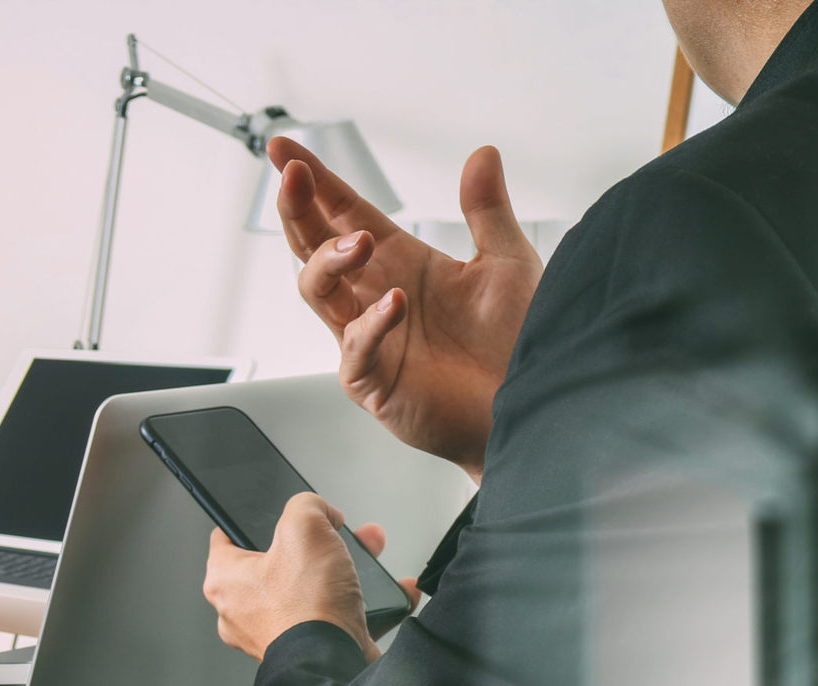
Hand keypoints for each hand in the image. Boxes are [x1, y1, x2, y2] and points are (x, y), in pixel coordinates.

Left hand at [202, 496, 418, 662]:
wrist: (335, 664)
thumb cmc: (308, 608)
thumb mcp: (305, 528)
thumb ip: (307, 506)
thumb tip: (320, 511)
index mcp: (226, 581)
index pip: (226, 538)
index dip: (250, 518)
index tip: (268, 514)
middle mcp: (243, 611)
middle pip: (280, 561)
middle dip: (317, 542)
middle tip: (336, 533)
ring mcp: (275, 633)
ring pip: (311, 587)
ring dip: (344, 569)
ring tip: (371, 555)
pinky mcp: (307, 648)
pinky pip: (335, 616)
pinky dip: (363, 603)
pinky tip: (390, 589)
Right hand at [270, 138, 543, 480]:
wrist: (532, 404)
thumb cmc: (518, 345)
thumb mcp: (507, 263)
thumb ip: (486, 210)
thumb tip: (482, 154)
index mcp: (399, 262)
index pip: (343, 213)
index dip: (314, 182)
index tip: (284, 149)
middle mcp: (373, 296)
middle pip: (314, 246)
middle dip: (298, 210)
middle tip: (294, 178)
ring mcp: (367, 339)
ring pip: (317, 292)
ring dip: (328, 262)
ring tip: (359, 243)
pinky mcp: (373, 382)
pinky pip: (354, 350)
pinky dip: (370, 324)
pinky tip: (395, 303)